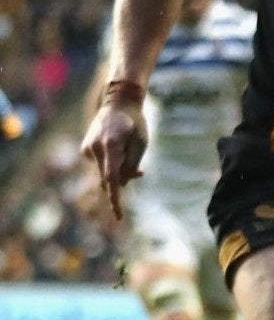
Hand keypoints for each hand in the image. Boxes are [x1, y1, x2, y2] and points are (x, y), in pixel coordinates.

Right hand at [80, 97, 147, 221]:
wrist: (117, 103)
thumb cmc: (135, 123)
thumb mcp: (141, 144)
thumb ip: (131, 164)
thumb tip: (120, 184)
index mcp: (110, 145)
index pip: (112, 178)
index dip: (115, 199)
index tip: (118, 216)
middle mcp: (95, 148)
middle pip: (108, 178)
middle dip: (122, 183)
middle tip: (136, 180)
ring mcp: (88, 148)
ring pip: (105, 173)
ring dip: (119, 173)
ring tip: (134, 160)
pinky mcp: (85, 149)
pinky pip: (101, 166)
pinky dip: (111, 166)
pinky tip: (119, 152)